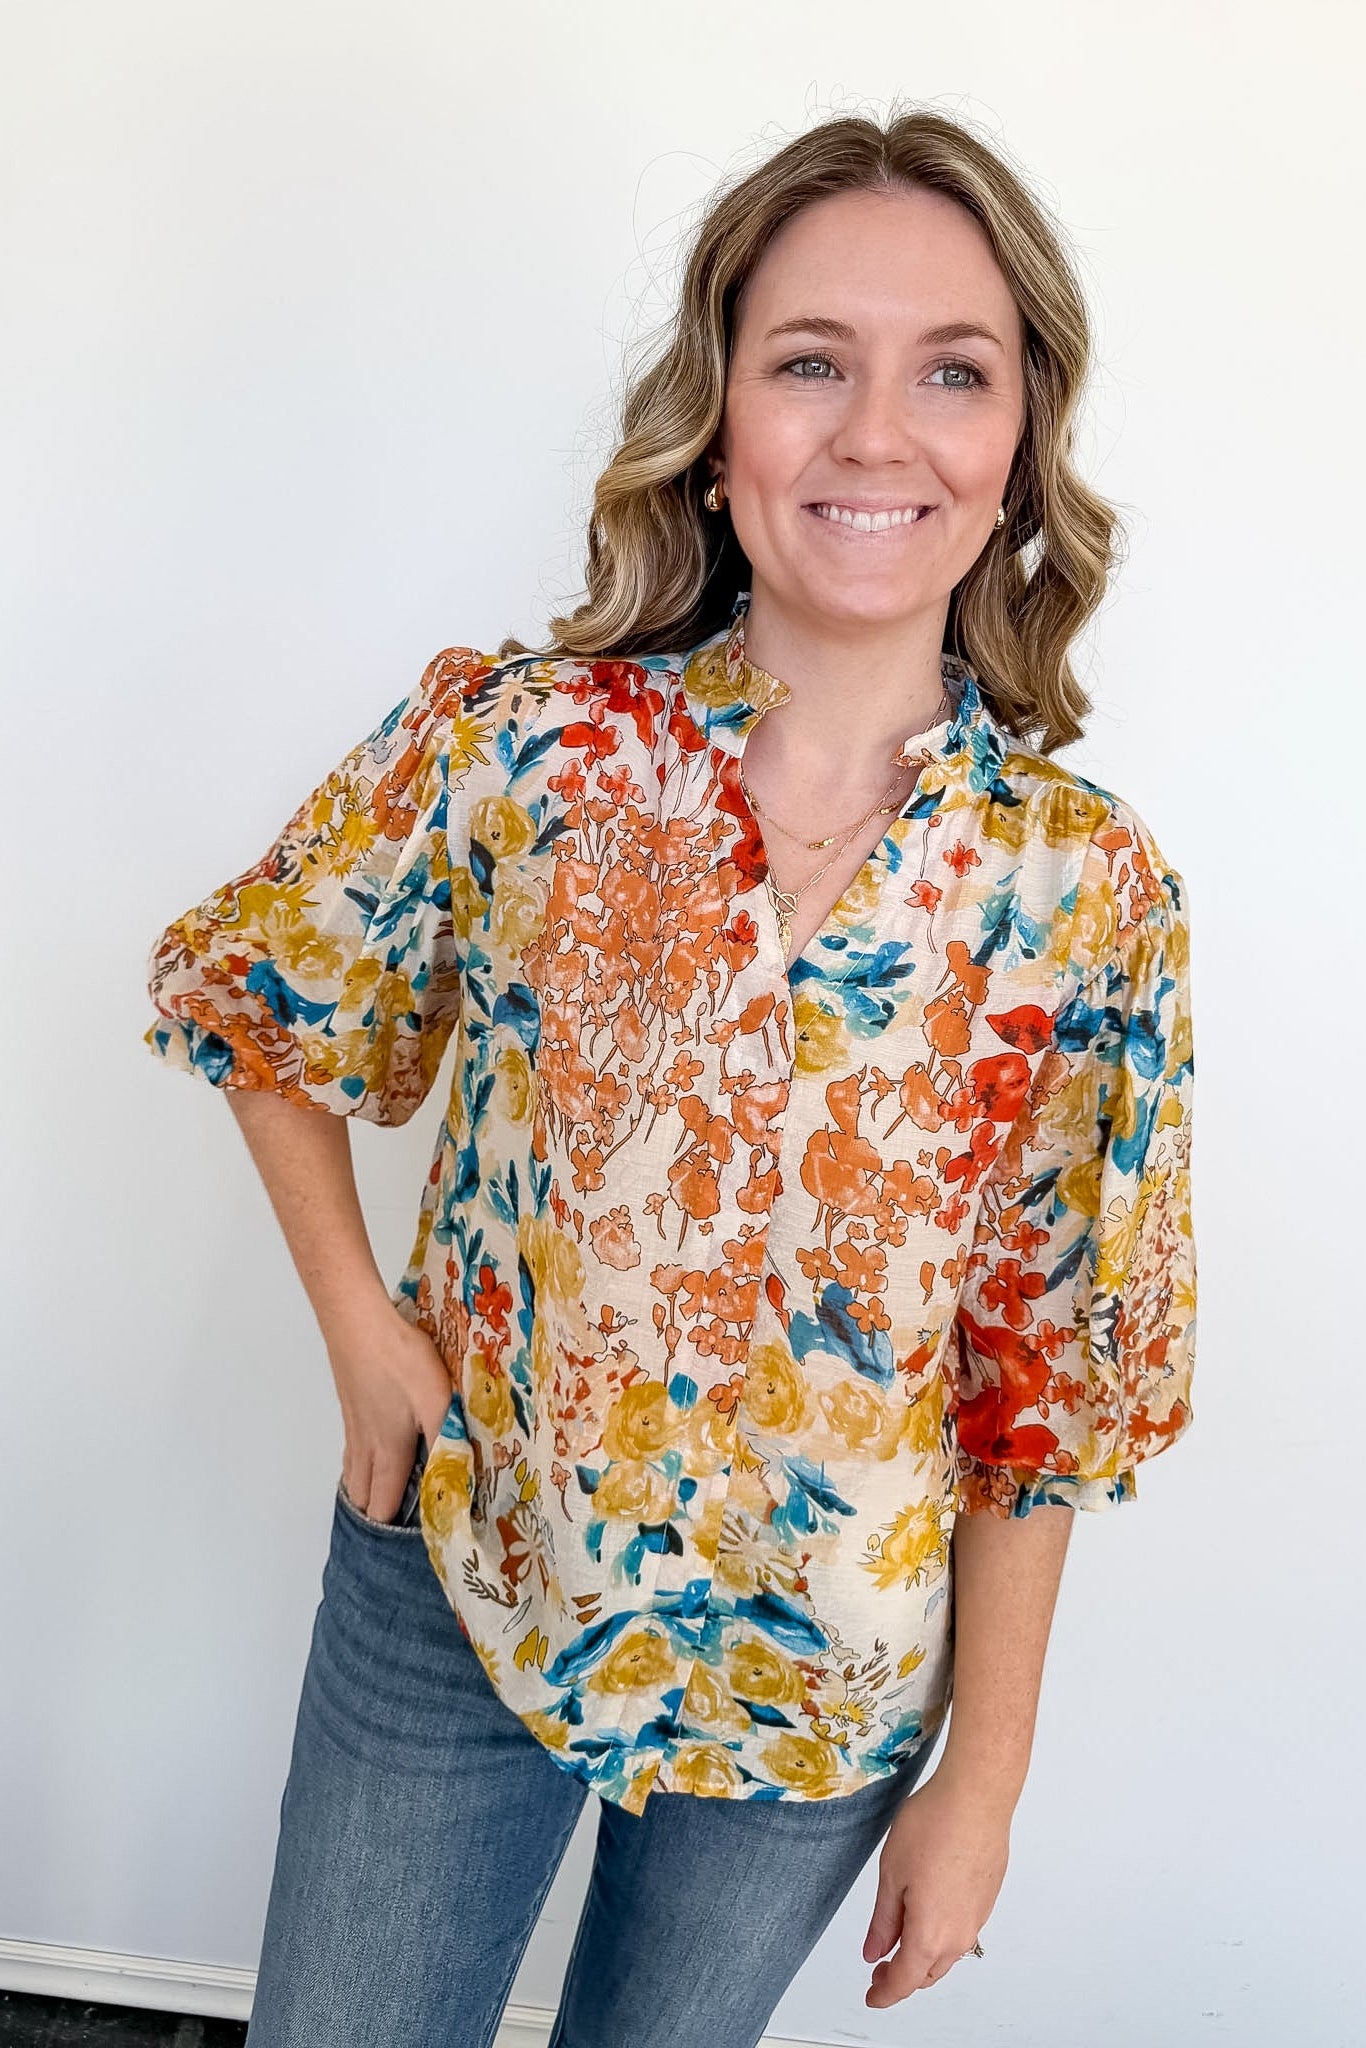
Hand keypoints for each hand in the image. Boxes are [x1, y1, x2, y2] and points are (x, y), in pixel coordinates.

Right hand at [327, 1303, 452, 1522]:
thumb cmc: (400, 1360)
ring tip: (379, 1506)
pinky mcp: (351, 1406)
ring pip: (354, 1474)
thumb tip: (461, 1478)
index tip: (407, 1546)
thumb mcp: (437, 1399)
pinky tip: (370, 1458)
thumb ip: (448, 1438)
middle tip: (394, 1532)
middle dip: (376, 1517)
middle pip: (363, 1496)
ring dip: (364, 1494)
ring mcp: (354, 1426)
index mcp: (389, 1451)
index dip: (392, 1528)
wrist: (357, 1320)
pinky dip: (359, 1468)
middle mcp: (367, 1445)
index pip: (383, 1504)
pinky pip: (352, 1451)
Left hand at [862, 1764, 1010, 2007]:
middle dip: (902, 1977)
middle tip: (880, 1969)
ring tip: (900, 1939)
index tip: (871, 1997)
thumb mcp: (892, 1874)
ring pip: (948, 1954)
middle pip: (928, 1973)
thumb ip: (883, 1921)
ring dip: (924, 1956)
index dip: (884, 1993)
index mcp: (930, 1936)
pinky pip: (962, 1930)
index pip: (904, 1982)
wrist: (977, 1796)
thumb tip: (875, 1952)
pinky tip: (928, 1913)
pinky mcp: (987, 1898)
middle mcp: (959, 1935)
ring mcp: (978, 1917)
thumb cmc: (934, 1826)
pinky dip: (941, 1934)